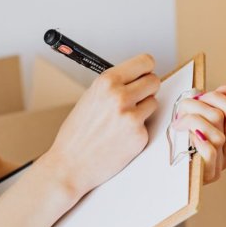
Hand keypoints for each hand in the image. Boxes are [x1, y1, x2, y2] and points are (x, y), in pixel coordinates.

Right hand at [40, 53, 160, 198]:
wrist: (70, 164)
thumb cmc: (76, 134)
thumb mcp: (90, 98)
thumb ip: (114, 86)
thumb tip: (137, 78)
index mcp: (107, 82)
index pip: (144, 62)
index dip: (146, 69)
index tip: (145, 73)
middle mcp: (120, 96)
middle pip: (154, 81)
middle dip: (147, 89)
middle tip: (136, 98)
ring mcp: (132, 117)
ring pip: (154, 103)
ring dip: (143, 109)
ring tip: (122, 120)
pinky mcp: (139, 136)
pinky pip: (148, 125)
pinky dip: (138, 130)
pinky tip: (121, 137)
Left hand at [170, 82, 225, 184]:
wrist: (161, 182)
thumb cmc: (176, 150)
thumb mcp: (194, 124)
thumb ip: (211, 107)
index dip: (218, 98)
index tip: (199, 96)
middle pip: (223, 118)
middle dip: (198, 105)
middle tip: (181, 108)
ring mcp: (219, 167)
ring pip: (216, 134)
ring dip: (191, 120)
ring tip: (177, 123)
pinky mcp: (207, 176)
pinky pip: (210, 152)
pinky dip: (197, 139)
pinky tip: (184, 136)